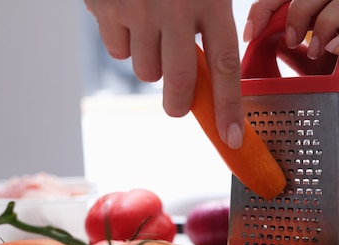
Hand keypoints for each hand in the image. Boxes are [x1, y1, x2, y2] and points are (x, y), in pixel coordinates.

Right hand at [85, 0, 244, 147]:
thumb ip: (216, 16)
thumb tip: (214, 66)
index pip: (224, 65)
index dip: (229, 106)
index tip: (232, 138)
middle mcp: (174, 9)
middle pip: (179, 81)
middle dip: (179, 103)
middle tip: (178, 104)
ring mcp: (136, 10)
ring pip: (145, 70)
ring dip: (150, 62)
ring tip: (152, 32)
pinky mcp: (105, 8)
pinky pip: (116, 49)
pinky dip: (123, 41)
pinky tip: (129, 15)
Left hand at [246, 0, 338, 122]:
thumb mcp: (311, 64)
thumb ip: (290, 52)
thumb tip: (262, 45)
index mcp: (326, 5)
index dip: (266, 7)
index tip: (251, 34)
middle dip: (297, 13)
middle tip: (291, 42)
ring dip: (323, 25)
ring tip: (316, 52)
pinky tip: (335, 51)